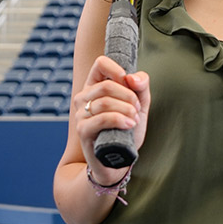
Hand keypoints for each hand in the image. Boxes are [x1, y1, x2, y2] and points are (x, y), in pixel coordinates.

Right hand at [73, 55, 150, 177]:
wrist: (118, 160)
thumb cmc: (126, 130)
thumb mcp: (139, 105)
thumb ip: (141, 86)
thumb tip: (132, 77)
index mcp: (95, 86)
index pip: (100, 63)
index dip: (117, 70)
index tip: (130, 83)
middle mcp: (84, 97)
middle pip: (107, 86)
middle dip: (129, 96)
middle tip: (137, 109)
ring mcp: (81, 114)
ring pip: (105, 102)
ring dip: (126, 110)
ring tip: (134, 120)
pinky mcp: (83, 130)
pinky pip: (101, 119)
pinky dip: (119, 120)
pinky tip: (129, 125)